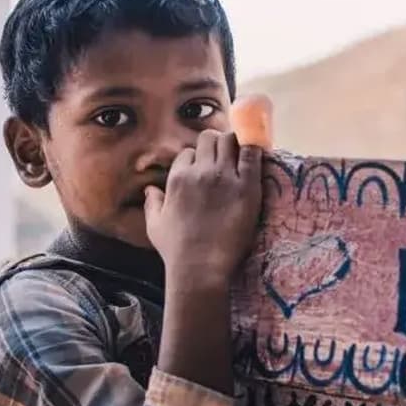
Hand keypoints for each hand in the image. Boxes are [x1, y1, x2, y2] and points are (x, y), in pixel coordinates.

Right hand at [144, 130, 262, 287]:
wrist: (200, 267)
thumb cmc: (176, 249)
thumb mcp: (155, 225)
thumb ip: (152, 203)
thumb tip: (150, 190)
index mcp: (178, 178)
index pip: (188, 153)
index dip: (197, 159)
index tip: (204, 170)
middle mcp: (200, 171)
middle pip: (209, 139)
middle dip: (215, 146)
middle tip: (224, 160)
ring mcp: (225, 177)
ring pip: (229, 140)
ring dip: (234, 145)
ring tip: (240, 157)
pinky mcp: (247, 186)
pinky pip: (251, 154)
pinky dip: (253, 149)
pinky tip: (255, 154)